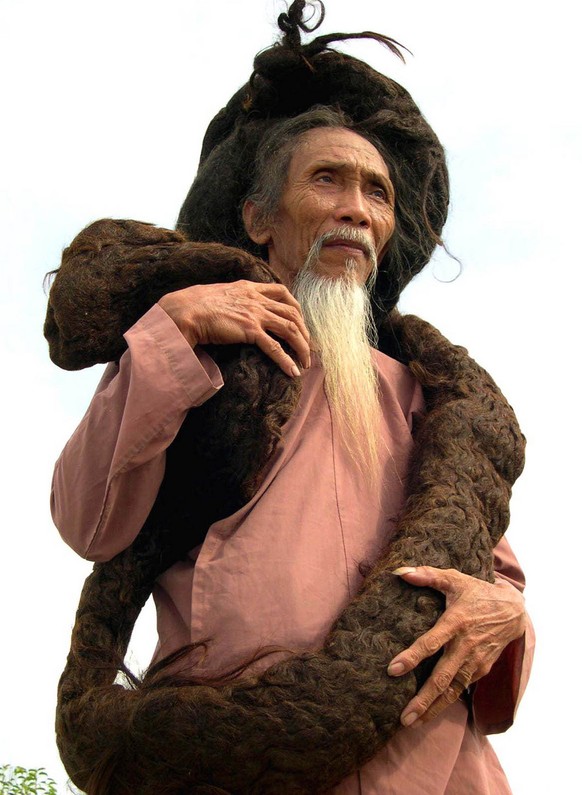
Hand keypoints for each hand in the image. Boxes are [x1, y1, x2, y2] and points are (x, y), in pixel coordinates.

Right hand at [158, 280, 310, 376]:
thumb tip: (231, 308)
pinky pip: (275, 347)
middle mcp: (256, 299)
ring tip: (305, 363)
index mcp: (249, 288)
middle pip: (292, 312)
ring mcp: (254, 314)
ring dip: (301, 347)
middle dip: (304, 331)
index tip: (299, 321)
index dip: (295, 307)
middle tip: (307, 348)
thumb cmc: (193, 304)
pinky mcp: (250, 330)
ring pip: (289, 329)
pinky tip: (293, 371)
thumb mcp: (218, 294)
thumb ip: (231, 298)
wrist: (185, 311)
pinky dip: (286, 360)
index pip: (282, 292)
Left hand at [387, 566, 525, 727]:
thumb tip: (400, 571)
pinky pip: (462, 689)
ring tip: (413, 722)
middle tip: (404, 717)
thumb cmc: (477, 593)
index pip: (431, 643)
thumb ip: (428, 575)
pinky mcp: (481, 669)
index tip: (392, 670)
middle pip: (443, 678)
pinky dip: (447, 702)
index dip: (412, 657)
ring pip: (453, 690)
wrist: (513, 611)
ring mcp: (475, 661)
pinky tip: (431, 712)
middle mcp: (466, 646)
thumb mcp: (455, 579)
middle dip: (423, 699)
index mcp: (456, 622)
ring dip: (434, 707)